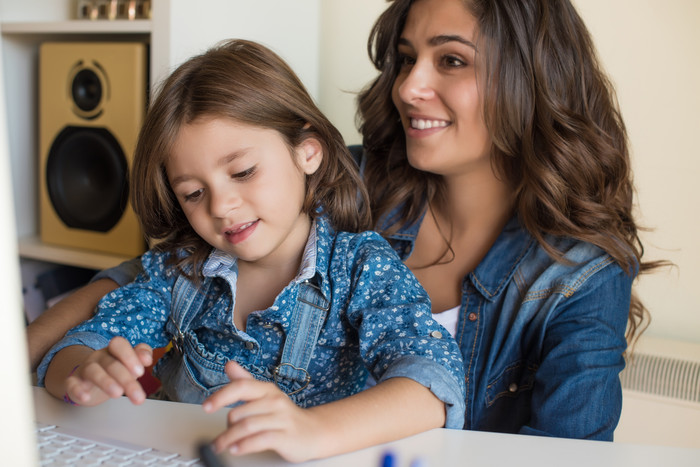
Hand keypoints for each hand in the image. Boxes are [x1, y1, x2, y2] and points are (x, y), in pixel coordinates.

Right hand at [65, 337, 152, 406]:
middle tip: (137, 395)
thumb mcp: (130, 362)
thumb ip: (141, 355)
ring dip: (105, 382)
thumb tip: (147, 358)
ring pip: (93, 371)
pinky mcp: (74, 382)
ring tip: (117, 394)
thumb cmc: (114, 370)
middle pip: (111, 364)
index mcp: (113, 350)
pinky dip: (77, 390)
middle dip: (126, 379)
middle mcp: (99, 357)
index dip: (130, 356)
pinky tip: (85, 397)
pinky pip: (72, 383)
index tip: (141, 371)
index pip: (119, 345)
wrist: (88, 380)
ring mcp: (85, 368)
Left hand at [203, 361, 324, 462]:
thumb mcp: (265, 395)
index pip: (241, 387)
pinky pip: (259, 440)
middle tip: (222, 435)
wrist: (315, 432)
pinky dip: (243, 446)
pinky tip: (236, 449)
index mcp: (267, 390)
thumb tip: (229, 365)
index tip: (206, 406)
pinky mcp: (286, 437)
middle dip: (226, 427)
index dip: (221, 396)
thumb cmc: (286, 415)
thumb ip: (245, 381)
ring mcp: (281, 419)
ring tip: (222, 445)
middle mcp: (274, 401)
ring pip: (246, 427)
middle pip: (239, 412)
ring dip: (229, 439)